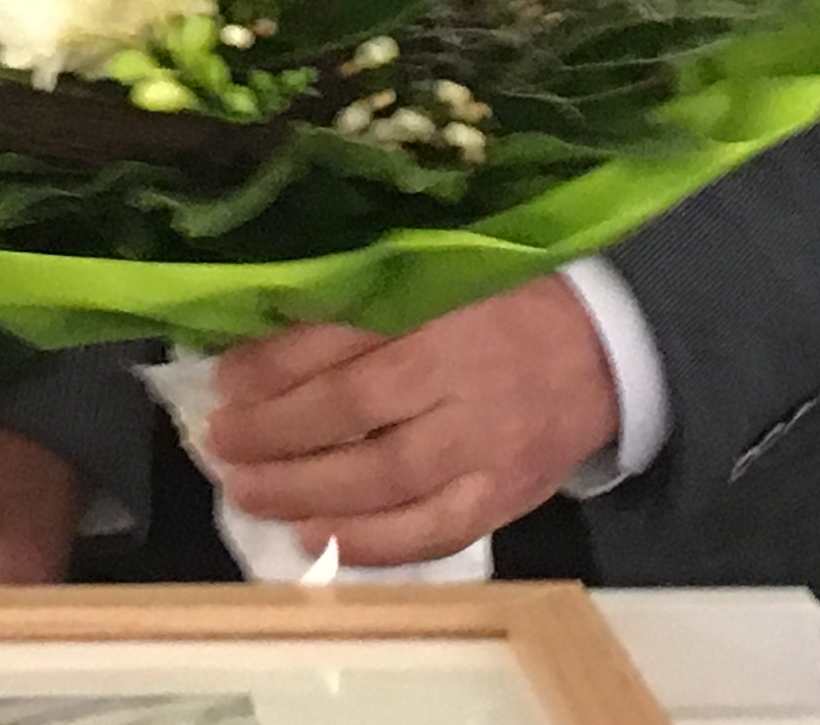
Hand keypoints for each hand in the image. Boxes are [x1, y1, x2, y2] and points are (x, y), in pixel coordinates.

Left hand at [202, 280, 620, 569]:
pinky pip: (433, 531)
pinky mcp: (502, 497)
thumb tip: (265, 338)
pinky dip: (372, 543)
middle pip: (353, 411)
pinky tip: (316, 539)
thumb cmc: (499, 303)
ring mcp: (483, 446)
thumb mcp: (434, 277)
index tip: (222, 382)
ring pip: (385, 478)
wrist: (600, 351)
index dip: (274, 366)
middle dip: (275, 434)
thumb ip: (362, 303)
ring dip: (306, 491)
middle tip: (220, 445)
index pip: (342, 339)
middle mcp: (459, 379)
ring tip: (247, 493)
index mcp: (438, 309)